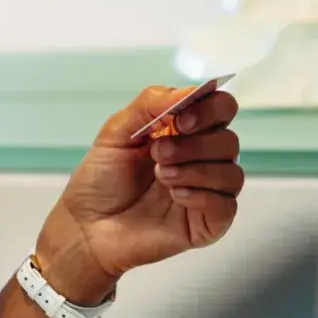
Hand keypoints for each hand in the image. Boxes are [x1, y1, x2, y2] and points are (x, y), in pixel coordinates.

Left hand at [31, 84, 243, 303]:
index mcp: (184, 132)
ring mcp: (206, 191)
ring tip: (161, 176)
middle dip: (193, 144)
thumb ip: (150, 104)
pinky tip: (174, 196)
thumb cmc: (100, 180)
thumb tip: (187, 91)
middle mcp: (201, 159)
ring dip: (196, 170)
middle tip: (158, 153)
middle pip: (229, 140)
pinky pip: (226, 205)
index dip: (209, 110)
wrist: (85, 226)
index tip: (180, 120)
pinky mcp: (207, 223)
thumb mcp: (116, 132)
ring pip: (232, 172)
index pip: (222, 108)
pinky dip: (201, 196)